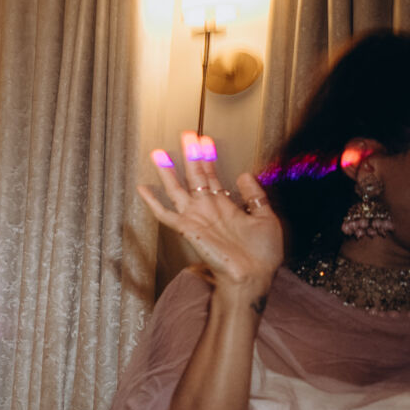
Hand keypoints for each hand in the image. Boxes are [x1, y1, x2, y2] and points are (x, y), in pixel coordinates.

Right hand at [137, 131, 282, 296]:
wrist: (254, 276)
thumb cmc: (262, 254)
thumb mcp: (267, 217)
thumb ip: (255, 195)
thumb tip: (244, 175)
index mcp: (226, 207)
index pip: (213, 176)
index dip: (208, 157)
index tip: (205, 140)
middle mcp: (208, 210)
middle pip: (194, 176)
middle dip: (190, 154)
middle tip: (185, 134)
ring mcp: (196, 219)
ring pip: (177, 190)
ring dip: (168, 171)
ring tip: (159, 152)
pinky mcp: (187, 230)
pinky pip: (165, 214)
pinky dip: (153, 202)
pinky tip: (143, 189)